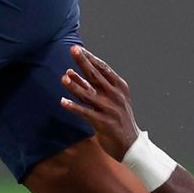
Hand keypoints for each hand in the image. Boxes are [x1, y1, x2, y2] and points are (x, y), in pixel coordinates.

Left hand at [59, 44, 139, 158]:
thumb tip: (71, 73)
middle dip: (83, 62)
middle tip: (73, 49)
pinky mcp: (103, 123)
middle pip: (95, 76)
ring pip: (89, 94)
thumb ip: (92, 87)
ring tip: (63, 78)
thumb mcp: (110, 99)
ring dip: (75, 86)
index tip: (78, 48)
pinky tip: (63, 102)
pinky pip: (85, 113)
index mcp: (119, 86)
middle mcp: (115, 95)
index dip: (90, 58)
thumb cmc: (117, 118)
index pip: (103, 68)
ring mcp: (110, 109)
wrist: (130, 144)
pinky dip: (74, 107)